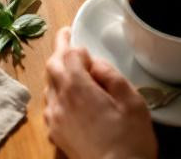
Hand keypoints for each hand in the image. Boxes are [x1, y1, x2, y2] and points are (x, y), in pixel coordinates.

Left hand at [44, 27, 156, 158]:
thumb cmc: (130, 141)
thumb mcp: (131, 100)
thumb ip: (110, 75)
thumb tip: (95, 64)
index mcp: (77, 88)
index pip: (66, 53)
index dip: (73, 43)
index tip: (76, 38)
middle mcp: (59, 102)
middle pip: (52, 67)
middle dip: (60, 53)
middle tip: (68, 44)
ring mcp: (55, 120)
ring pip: (49, 87)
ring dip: (58, 75)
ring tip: (73, 73)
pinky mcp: (56, 135)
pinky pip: (51, 107)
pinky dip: (58, 96)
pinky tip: (71, 100)